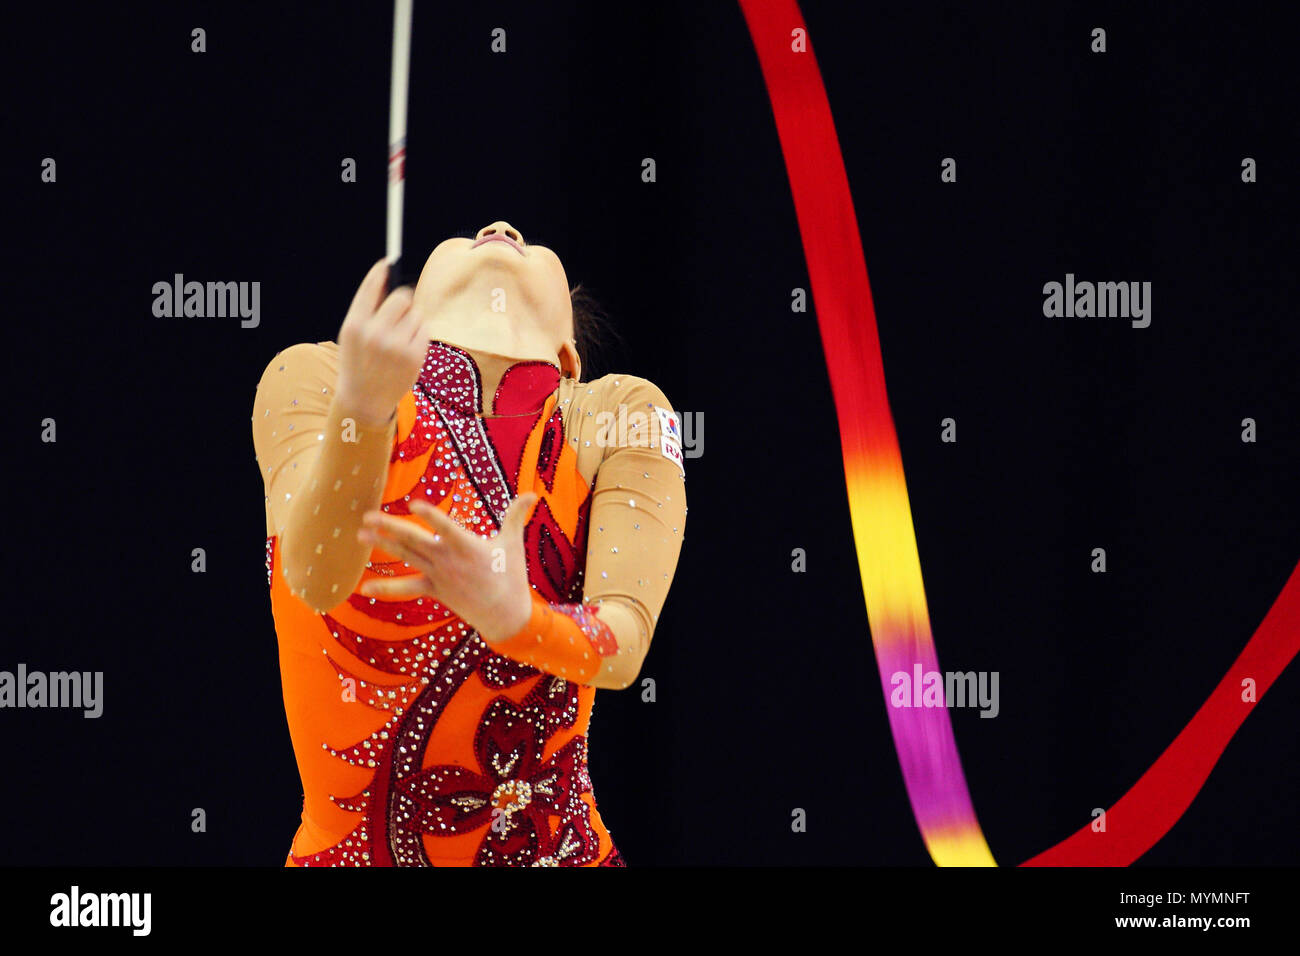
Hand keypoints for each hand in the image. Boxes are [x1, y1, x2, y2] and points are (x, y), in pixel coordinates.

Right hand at [334, 258, 426, 425]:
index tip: (388, 261)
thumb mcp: (351, 336)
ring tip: (398, 338)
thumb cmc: (357, 363)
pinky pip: (424, 329)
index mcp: (355, 325)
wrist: (364, 401)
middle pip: (402, 296)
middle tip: (399, 308)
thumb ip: (365, 309)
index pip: (371, 288)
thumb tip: (385, 276)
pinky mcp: (415, 356)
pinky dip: (418, 333)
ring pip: (415, 313)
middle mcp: (375, 334)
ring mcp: (397, 346)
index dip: (381, 271)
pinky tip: (406, 348)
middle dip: (403, 299)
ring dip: (410, 320)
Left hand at [355, 492, 538, 643]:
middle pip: (414, 541)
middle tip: (366, 516)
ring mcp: (439, 576)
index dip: (431, 516)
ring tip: (360, 534)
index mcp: (468, 546)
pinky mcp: (434, 590)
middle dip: (389, 527)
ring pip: (406, 557)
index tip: (414, 505)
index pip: (446, 527)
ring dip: (382, 545)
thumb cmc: (511, 576)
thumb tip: (533, 494)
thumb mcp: (513, 543)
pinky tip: (364, 586)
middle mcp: (448, 560)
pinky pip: (406, 588)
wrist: (505, 616)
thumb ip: (517, 515)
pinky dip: (386, 587)